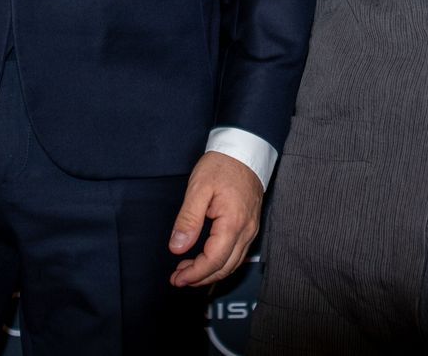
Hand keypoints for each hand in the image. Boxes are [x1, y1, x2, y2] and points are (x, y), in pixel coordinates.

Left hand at [168, 151, 261, 287]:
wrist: (244, 149)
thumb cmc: (221, 165)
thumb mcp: (198, 188)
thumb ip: (188, 219)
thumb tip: (177, 248)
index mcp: (233, 223)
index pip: (214, 260)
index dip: (195, 274)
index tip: (176, 278)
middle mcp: (246, 230)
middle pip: (225, 267)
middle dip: (200, 278)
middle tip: (178, 278)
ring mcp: (251, 229)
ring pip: (233, 263)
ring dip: (210, 272)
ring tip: (187, 270)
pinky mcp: (250, 225)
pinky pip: (237, 253)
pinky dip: (221, 263)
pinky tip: (206, 260)